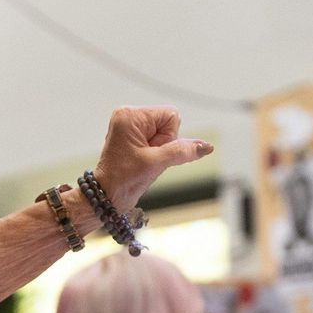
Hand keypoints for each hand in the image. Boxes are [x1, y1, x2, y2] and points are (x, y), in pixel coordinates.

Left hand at [93, 106, 214, 212]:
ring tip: (142, 162)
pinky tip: (142, 162)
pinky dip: (155, 153)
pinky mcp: (132, 137)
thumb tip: (206, 146)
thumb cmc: (123, 180)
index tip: (152, 153)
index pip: (171, 116)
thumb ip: (182, 152)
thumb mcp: (156, 164)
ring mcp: (129, 127)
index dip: (169, 137)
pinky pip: (156, 140)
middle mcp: (128, 116)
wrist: (106, 197)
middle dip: (164, 144)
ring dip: (159, 151)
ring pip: (163, 134)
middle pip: (167, 124)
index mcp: (130, 116)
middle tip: (146, 159)